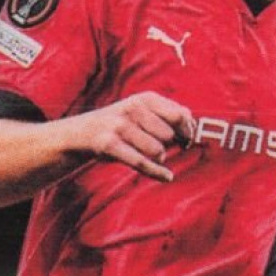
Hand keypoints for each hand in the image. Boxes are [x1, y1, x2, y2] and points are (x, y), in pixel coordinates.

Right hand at [75, 91, 194, 182]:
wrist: (83, 132)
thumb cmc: (121, 123)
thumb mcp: (143, 110)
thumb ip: (168, 113)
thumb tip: (192, 123)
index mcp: (145, 99)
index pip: (179, 115)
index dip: (187, 130)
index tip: (186, 139)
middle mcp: (133, 108)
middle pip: (169, 135)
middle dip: (169, 145)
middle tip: (163, 147)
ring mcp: (120, 126)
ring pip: (157, 150)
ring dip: (158, 158)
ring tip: (149, 155)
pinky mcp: (110, 145)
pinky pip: (141, 162)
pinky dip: (157, 172)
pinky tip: (167, 176)